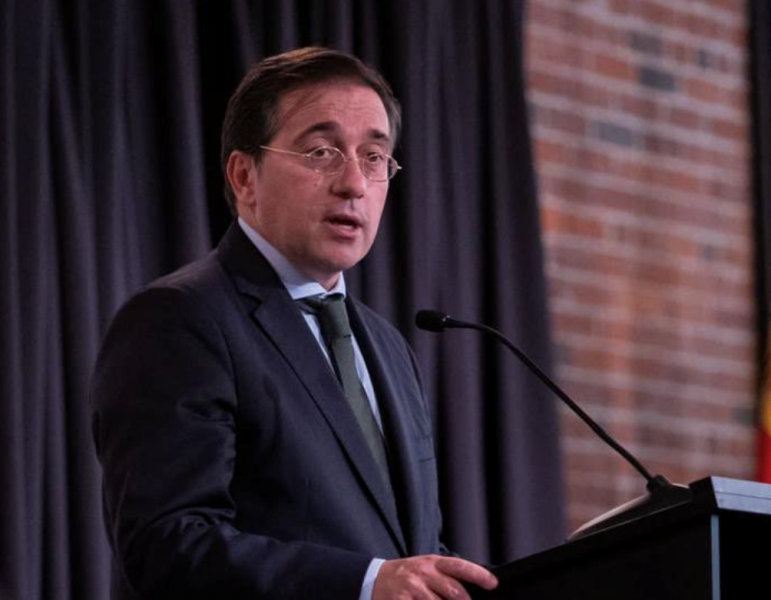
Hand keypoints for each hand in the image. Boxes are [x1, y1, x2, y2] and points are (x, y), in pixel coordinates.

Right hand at [372, 554, 497, 599]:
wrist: (375, 579)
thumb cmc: (407, 575)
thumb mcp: (426, 568)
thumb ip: (447, 576)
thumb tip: (473, 587)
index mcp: (433, 562)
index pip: (460, 566)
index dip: (478, 574)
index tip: (493, 583)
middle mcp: (423, 573)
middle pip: (454, 590)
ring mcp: (412, 587)